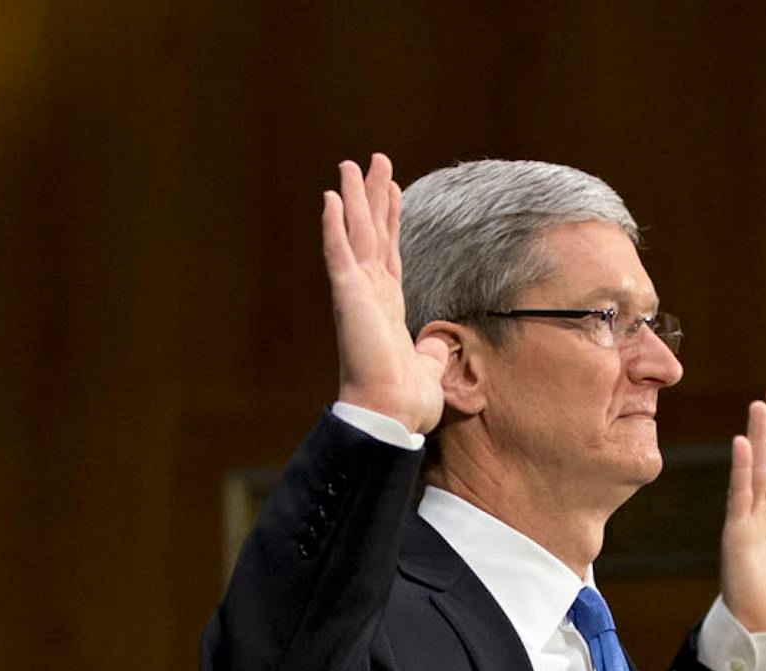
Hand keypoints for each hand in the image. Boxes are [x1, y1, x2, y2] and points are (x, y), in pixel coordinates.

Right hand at [323, 154, 448, 434]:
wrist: (391, 415)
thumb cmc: (406, 401)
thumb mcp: (428, 366)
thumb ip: (431, 349)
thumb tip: (437, 345)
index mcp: (386, 307)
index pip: (389, 252)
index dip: (391, 219)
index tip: (393, 189)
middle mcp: (369, 294)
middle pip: (372, 233)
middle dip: (373, 196)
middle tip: (374, 161)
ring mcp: (357, 293)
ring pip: (355, 234)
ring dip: (353, 198)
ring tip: (351, 165)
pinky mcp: (348, 297)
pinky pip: (339, 254)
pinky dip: (333, 225)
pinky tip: (329, 198)